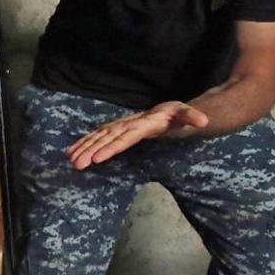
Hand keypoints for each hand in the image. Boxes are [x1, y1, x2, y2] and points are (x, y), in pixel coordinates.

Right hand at [66, 101, 208, 169]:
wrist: (170, 110)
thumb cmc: (179, 116)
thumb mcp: (188, 115)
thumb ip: (194, 117)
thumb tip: (204, 122)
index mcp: (143, 123)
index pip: (125, 137)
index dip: (111, 147)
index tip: (97, 158)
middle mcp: (127, 123)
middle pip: (107, 138)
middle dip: (91, 150)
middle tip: (77, 164)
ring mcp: (120, 125)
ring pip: (99, 136)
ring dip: (84, 148)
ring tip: (71, 160)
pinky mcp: (115, 129)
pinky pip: (97, 136)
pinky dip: (84, 143)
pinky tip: (72, 151)